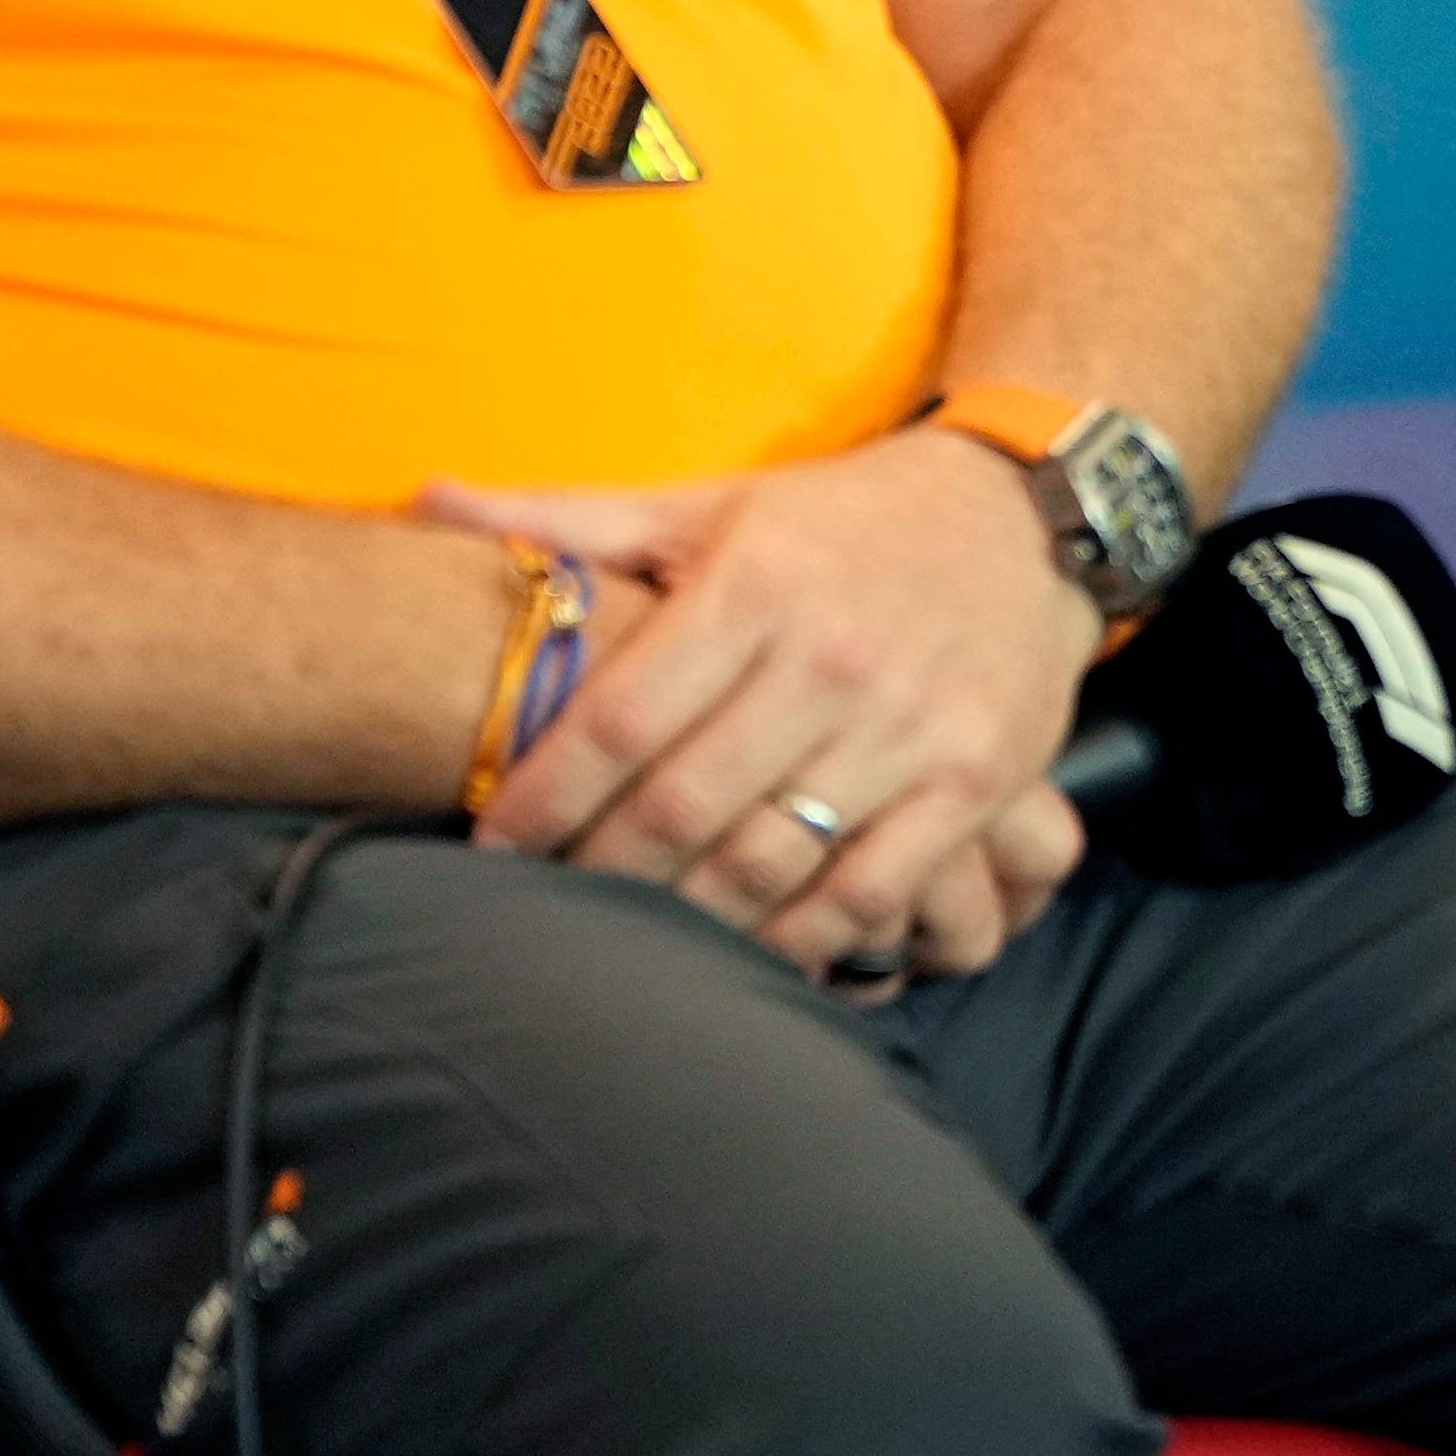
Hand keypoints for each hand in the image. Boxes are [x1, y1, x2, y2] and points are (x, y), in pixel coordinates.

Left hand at [421, 432, 1097, 983]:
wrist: (1027, 517)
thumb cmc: (842, 521)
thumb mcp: (714, 503)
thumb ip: (573, 519)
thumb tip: (428, 500)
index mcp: (755, 583)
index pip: (617, 718)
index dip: (541, 799)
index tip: (490, 850)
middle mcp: (831, 656)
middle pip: (681, 805)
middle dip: (598, 875)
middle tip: (547, 913)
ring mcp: (909, 727)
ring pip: (768, 861)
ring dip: (688, 920)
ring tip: (633, 942)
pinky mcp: (976, 782)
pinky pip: (868, 892)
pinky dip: (802, 941)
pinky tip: (753, 955)